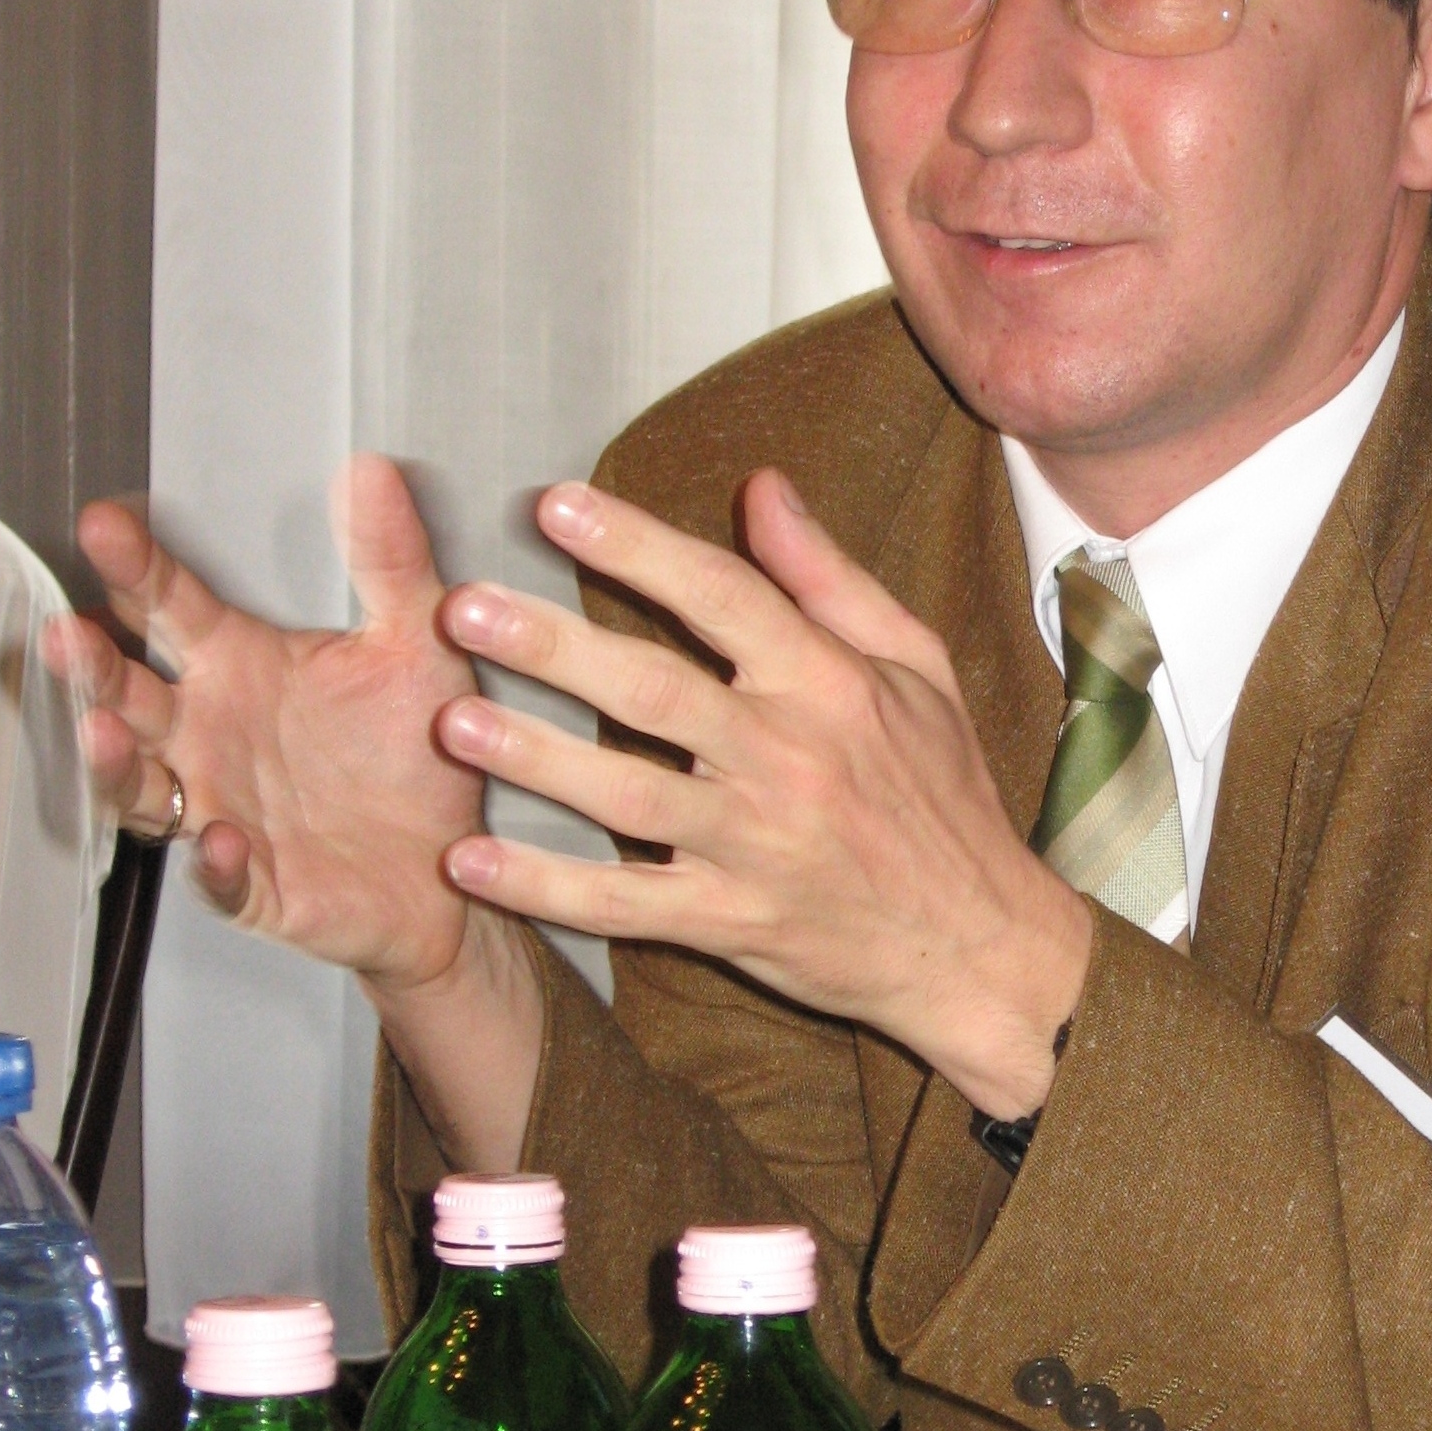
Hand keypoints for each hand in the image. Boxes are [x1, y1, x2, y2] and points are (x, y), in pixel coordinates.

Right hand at [46, 459, 543, 1165]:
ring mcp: (223, 807)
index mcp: (243, 666)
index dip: (135, 568)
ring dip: (118, 762)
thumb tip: (376, 473)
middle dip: (94, 666)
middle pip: (130, 694)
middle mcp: (215, 734)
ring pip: (142, 786)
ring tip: (109, 732)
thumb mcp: (418, 643)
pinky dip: (214, 865)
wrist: (458, 865)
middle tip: (73, 633)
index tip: (105, 524)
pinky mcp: (256, 882)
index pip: (171, 607)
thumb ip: (392, 560)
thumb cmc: (422, 753)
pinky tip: (221, 840)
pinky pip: (221, 877)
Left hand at [435, 469, 1091, 1119]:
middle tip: (464, 609)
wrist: (979, 943)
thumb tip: (763, 486)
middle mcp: (789, 760)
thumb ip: (830, 577)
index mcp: (830, 685)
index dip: (638, 547)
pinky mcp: (731, 922)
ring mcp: (756, 847)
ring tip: (452, 722)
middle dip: (555, 647)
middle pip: (656, 693)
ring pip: (628, 798)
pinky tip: (471, 862)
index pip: (724, 597)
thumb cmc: (944, 794)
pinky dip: (546, 889)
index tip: (557, 505)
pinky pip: (624, 906)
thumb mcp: (916, 667)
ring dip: (536, 760)